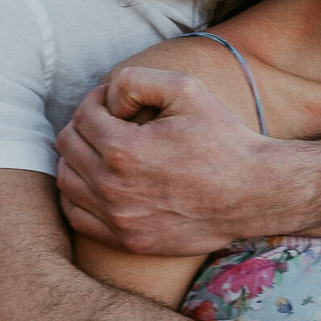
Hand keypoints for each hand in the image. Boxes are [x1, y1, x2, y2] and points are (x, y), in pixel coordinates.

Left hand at [56, 67, 288, 253]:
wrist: (254, 194)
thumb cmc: (223, 138)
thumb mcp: (187, 89)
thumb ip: (137, 79)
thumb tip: (108, 98)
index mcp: (123, 149)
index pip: (82, 116)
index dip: (97, 100)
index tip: (118, 103)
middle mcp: (113, 187)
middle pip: (68, 146)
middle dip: (84, 125)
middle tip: (110, 122)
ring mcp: (118, 219)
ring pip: (66, 181)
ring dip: (78, 159)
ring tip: (104, 149)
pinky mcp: (127, 241)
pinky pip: (77, 216)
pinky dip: (79, 195)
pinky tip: (101, 181)